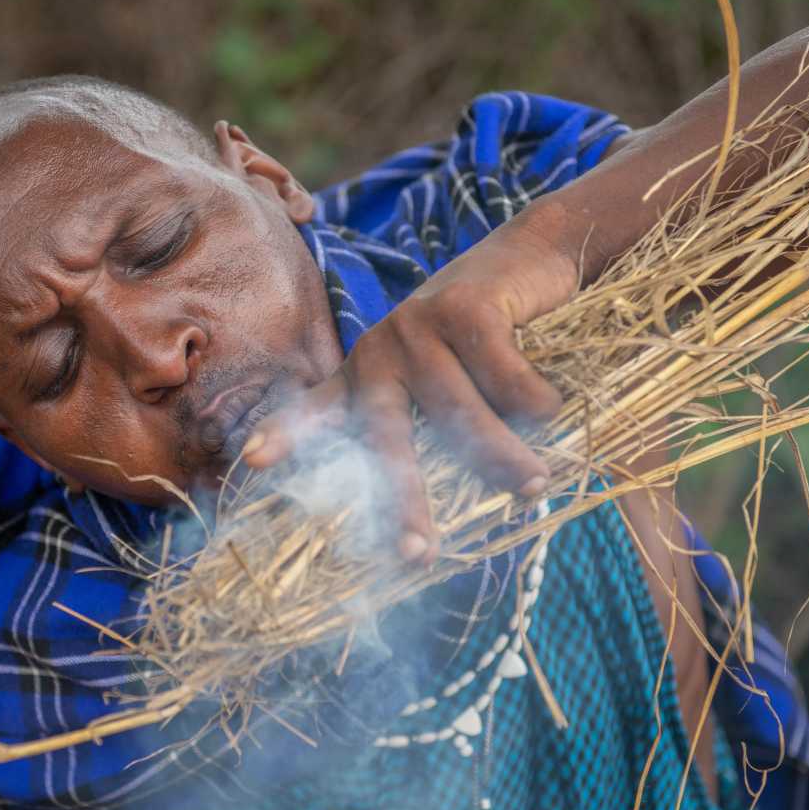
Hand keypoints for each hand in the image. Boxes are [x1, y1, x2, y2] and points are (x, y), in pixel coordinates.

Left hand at [242, 204, 582, 562]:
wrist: (532, 254)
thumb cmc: (489, 334)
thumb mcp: (442, 375)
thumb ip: (428, 427)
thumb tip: (444, 516)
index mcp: (366, 374)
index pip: (318, 411)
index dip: (285, 437)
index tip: (254, 465)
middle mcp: (381, 351)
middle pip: (386, 439)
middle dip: (404, 501)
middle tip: (421, 554)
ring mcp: (419, 327)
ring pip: (459, 416)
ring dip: (503, 457)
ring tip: (535, 486)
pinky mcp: (464, 309)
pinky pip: (506, 383)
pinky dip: (536, 405)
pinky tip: (554, 408)